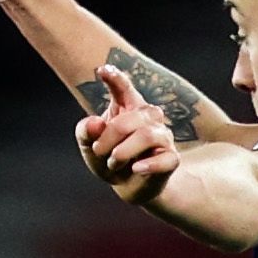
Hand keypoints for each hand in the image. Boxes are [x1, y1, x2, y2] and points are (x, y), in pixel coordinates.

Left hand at [75, 65, 179, 201]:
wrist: (128, 187)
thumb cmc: (110, 159)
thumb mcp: (90, 145)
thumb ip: (85, 131)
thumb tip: (96, 123)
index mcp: (129, 106)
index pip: (124, 88)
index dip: (115, 78)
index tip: (101, 71)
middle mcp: (149, 117)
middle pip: (132, 118)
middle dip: (110, 137)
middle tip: (98, 151)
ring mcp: (163, 136)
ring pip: (148, 136)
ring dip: (124, 152)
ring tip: (113, 163)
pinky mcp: (171, 159)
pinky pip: (166, 159)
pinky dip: (149, 165)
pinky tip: (136, 169)